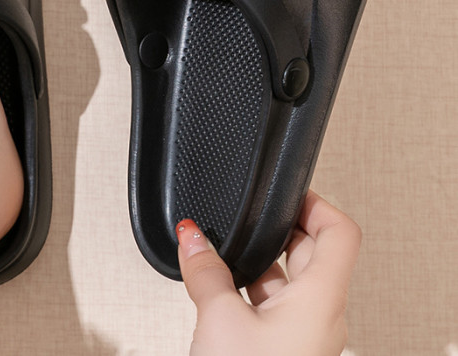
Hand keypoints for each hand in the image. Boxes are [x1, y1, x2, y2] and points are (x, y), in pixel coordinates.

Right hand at [177, 191, 360, 355]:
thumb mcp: (219, 318)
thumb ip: (206, 270)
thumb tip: (191, 236)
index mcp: (320, 298)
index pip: (340, 231)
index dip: (315, 202)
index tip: (285, 191)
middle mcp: (321, 315)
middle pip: (312, 251)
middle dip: (277, 230)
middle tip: (246, 219)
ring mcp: (304, 336)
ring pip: (290, 281)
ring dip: (260, 262)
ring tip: (225, 253)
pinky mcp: (285, 352)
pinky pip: (275, 307)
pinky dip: (252, 289)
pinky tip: (222, 289)